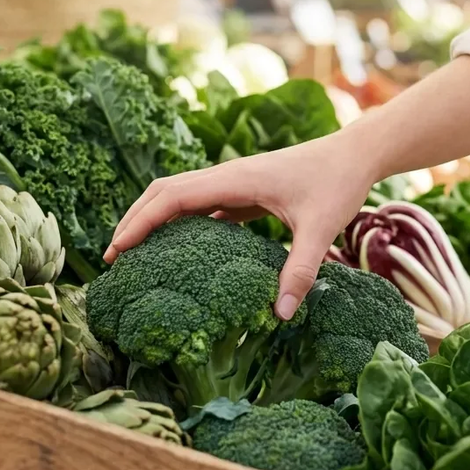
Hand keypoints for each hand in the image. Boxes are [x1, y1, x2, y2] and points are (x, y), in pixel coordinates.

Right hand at [104, 135, 376, 319]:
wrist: (355, 154)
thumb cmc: (338, 183)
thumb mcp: (320, 228)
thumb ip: (301, 270)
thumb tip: (281, 314)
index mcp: (235, 178)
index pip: (174, 197)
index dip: (142, 222)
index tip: (117, 250)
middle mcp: (228, 175)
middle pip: (165, 192)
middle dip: (136, 220)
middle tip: (113, 258)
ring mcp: (236, 181)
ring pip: (182, 195)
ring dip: (155, 219)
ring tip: (136, 254)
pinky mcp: (246, 191)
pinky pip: (205, 205)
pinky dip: (184, 223)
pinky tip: (180, 251)